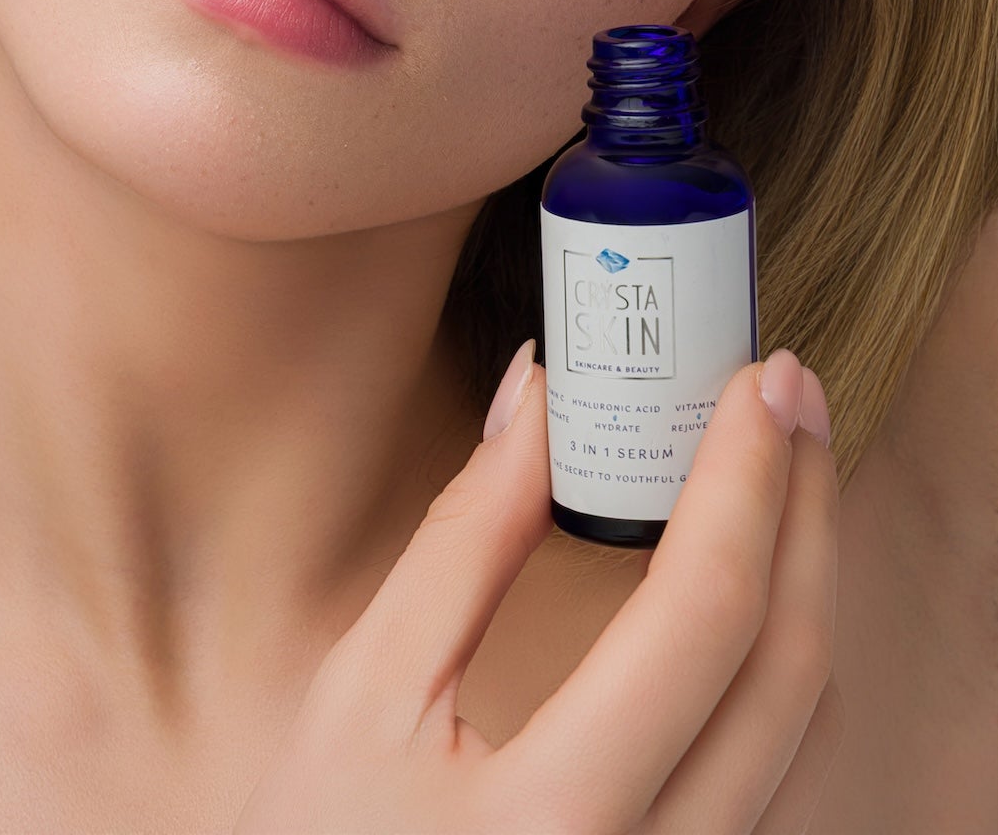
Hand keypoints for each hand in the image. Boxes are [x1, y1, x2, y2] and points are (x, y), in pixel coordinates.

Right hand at [233, 348, 842, 834]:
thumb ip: (463, 539)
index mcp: (557, 817)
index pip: (700, 616)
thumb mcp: (365, 688)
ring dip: (808, 588)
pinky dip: (780, 670)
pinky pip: (781, 781)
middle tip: (789, 398)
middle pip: (787, 672)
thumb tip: (541, 394)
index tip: (753, 382)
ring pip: (807, 736)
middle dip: (804, 511)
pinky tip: (752, 594)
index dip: (741, 478)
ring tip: (778, 476)